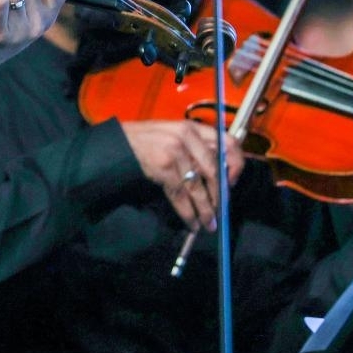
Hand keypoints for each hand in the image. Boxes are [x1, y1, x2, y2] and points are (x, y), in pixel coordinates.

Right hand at [123, 120, 243, 232]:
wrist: (117, 144)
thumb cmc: (146, 140)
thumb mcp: (174, 135)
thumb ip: (196, 148)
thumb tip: (220, 175)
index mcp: (193, 127)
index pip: (228, 142)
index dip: (235, 165)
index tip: (232, 183)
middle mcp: (187, 136)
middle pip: (214, 171)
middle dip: (219, 196)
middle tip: (220, 211)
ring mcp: (175, 151)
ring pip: (198, 187)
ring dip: (205, 210)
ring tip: (209, 224)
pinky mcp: (163, 167)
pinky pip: (181, 195)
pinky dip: (188, 212)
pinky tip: (191, 222)